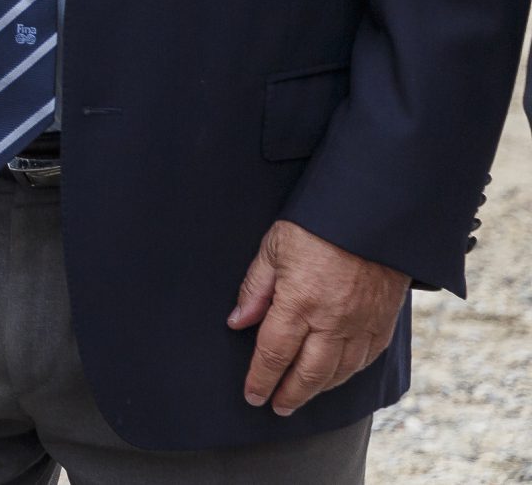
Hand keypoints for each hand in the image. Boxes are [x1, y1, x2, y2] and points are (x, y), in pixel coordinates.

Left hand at [229, 219, 409, 415]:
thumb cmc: (318, 225)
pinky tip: (336, 377)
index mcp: (299, 303)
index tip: (252, 395)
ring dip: (317, 390)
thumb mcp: (274, 247)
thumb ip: (255, 289)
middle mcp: (333, 322)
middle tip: (276, 407)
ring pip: (339, 373)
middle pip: (308, 374)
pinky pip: (366, 360)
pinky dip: (348, 374)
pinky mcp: (384, 323)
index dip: (261, 379)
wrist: (374, 214)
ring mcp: (362, 325)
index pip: (274, 354)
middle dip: (289, 395)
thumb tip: (238, 322)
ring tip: (300, 397)